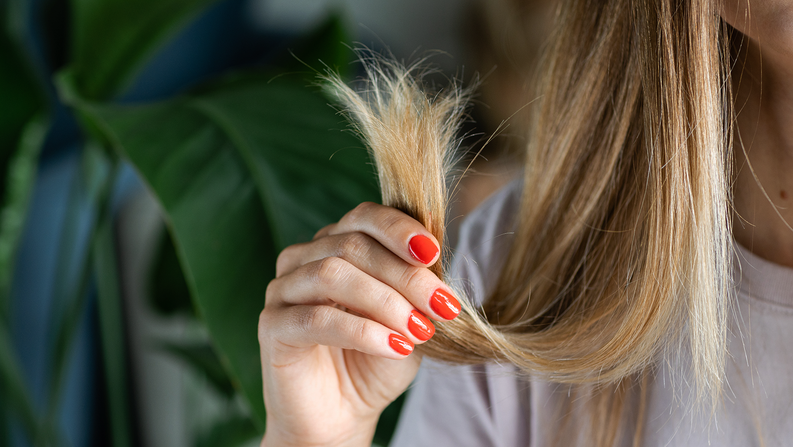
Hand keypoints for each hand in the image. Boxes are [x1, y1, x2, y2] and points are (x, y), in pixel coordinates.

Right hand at [258, 202, 460, 445]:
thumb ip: (417, 284)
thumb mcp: (409, 317)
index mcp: (336, 244)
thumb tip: (436, 249)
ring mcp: (282, 290)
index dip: (400, 229)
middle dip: (406, 275)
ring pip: (333, 274)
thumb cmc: (376, 360)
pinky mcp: (271, 326)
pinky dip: (362, 331)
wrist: (343, 415)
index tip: (434, 254)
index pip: (364, 217)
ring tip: (420, 330)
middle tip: (442, 305)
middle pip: (354, 245)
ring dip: (385, 301)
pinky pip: (316, 319)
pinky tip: (395, 346)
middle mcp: (304, 259)